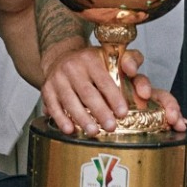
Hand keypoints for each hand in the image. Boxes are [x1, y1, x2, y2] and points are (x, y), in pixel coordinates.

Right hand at [40, 46, 185, 135]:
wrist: (61, 57)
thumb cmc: (92, 63)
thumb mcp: (112, 55)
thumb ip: (132, 61)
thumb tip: (140, 77)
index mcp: (91, 59)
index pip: (104, 80)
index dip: (114, 97)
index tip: (122, 113)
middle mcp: (72, 67)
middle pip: (87, 92)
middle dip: (100, 111)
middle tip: (111, 126)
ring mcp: (58, 78)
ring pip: (70, 100)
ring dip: (81, 118)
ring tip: (93, 131)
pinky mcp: (46, 89)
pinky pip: (53, 105)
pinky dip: (61, 119)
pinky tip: (70, 129)